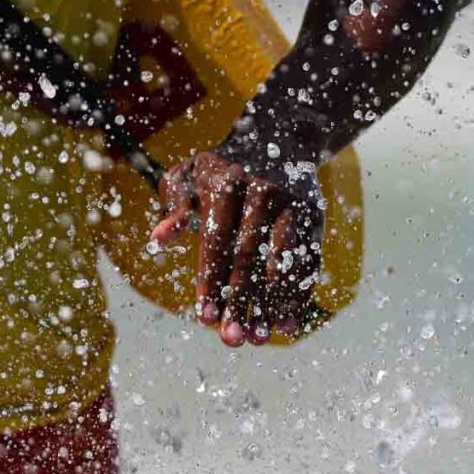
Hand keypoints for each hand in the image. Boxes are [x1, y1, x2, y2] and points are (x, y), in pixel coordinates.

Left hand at [148, 137, 324, 345]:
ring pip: (283, 261)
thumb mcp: (191, 175)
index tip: (204, 317)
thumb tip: (159, 238)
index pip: (217, 240)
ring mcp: (292, 205)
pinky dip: (298, 294)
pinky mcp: (314, 216)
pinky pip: (307, 260)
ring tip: (259, 337)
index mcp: (227, 184)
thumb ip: (175, 207)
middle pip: (250, 256)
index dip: (211, 280)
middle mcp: (262, 193)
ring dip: (272, 303)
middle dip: (240, 301)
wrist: (280, 134)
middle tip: (232, 339)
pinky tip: (286, 323)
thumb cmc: (222, 167)